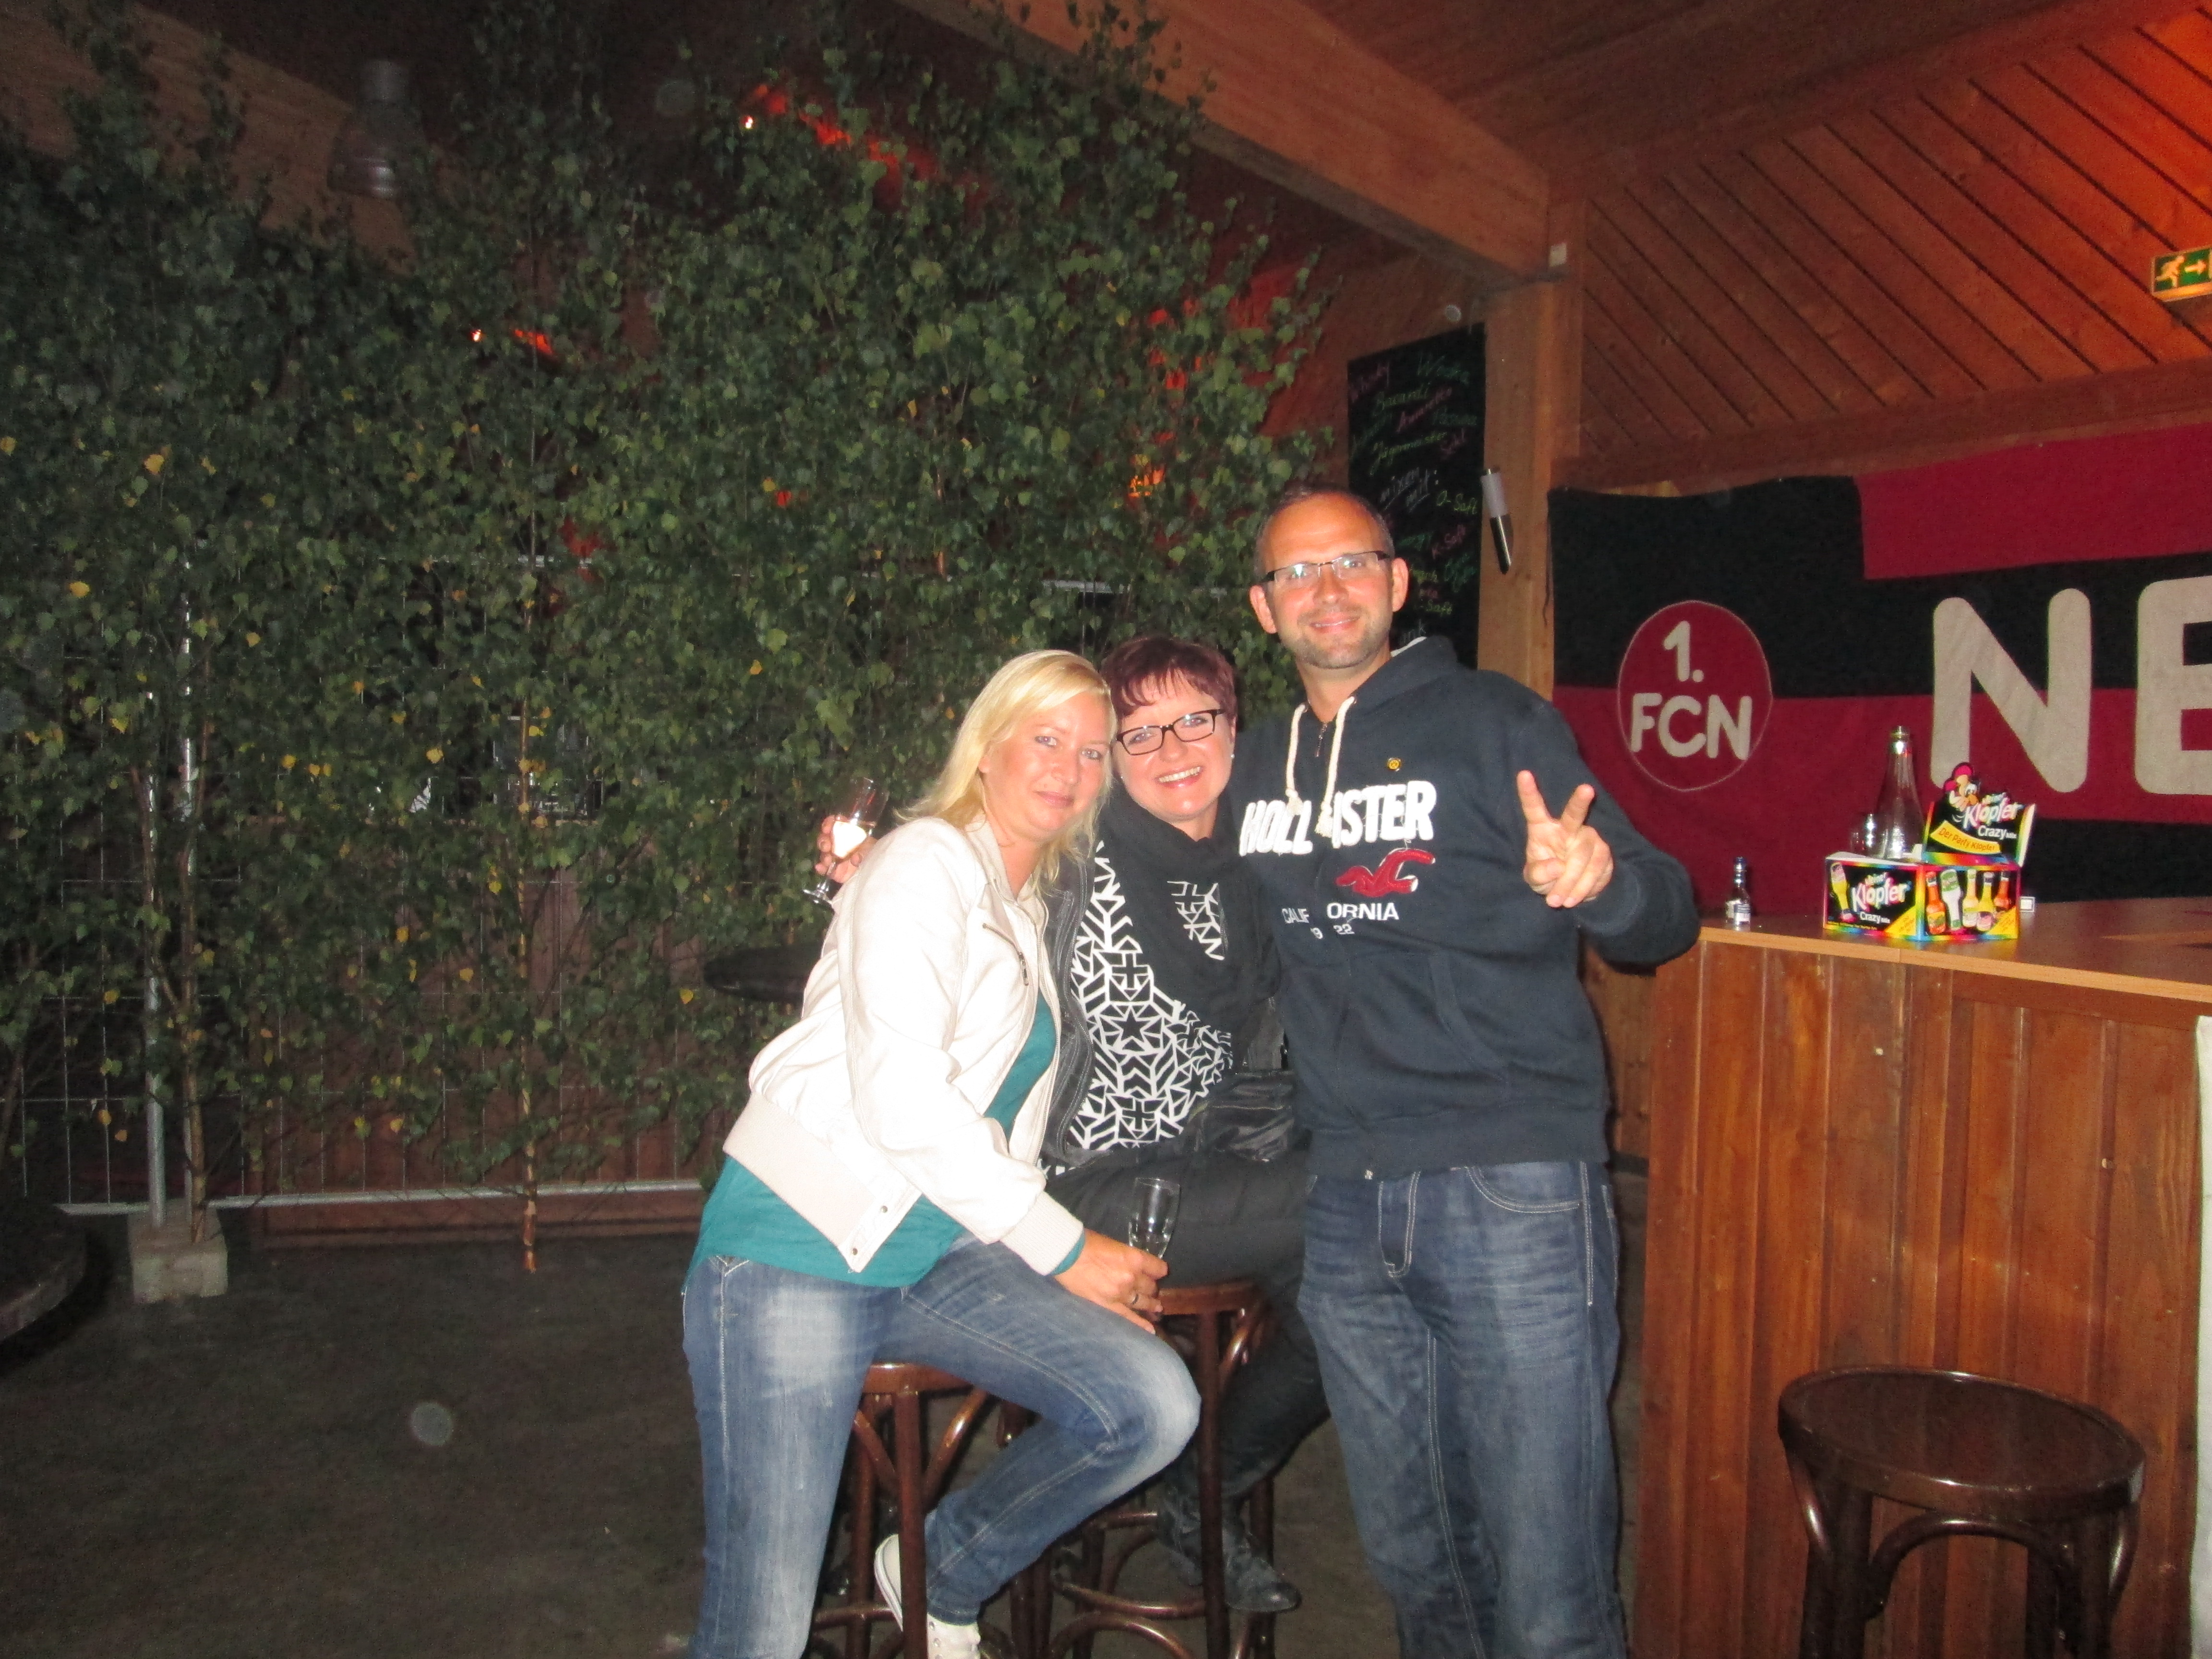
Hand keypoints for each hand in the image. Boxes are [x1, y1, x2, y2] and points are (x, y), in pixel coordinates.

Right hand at [813, 814, 875, 883]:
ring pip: (824, 854)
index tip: (827, 828)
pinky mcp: (835, 871)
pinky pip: (824, 869)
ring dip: (824, 856)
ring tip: (828, 860)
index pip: (835, 824)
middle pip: (825, 838)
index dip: (829, 824)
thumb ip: (864, 852)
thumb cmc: (874, 853)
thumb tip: (855, 859)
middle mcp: (839, 844)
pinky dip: (820, 868)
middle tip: (826, 846)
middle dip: (823, 841)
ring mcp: (835, 858)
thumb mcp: (872, 848)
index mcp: (847, 833)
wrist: (877, 870)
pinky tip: (819, 867)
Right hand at [1054, 1229, 1167, 1328]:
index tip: (1158, 1273)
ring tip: (1157, 1309)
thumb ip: (1128, 1258)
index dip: (1159, 1271)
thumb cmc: (1088, 1244)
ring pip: (1143, 1302)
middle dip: (1151, 1288)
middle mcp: (1132, 1277)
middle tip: (1150, 1289)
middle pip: (1151, 1287)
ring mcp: (1121, 1294)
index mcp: (1135, 1259)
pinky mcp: (1109, 1306)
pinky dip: (1141, 1325)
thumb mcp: (1115, 1245)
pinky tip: (1151, 1330)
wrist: (1067, 1254)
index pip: (1159, 1269)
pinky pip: (1129, 1317)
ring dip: (1151, 1305)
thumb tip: (1133, 1266)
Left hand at [1516, 770, 1613, 908]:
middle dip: (1580, 801)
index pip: (1534, 808)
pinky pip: (1596, 870)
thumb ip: (1538, 874)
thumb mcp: (1534, 880)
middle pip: (1574, 814)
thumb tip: (1558, 866)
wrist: (1573, 892)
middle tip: (1587, 789)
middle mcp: (1567, 828)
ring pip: (1582, 858)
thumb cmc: (1547, 877)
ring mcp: (1588, 837)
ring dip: (1570, 884)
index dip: (1529, 792)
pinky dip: (1583, 888)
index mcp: (1543, 828)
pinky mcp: (1604, 852)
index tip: (1523, 774)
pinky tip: (1574, 897)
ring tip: (1559, 901)